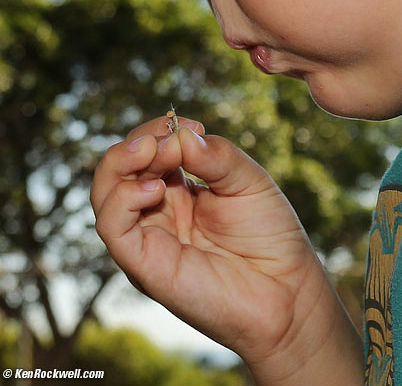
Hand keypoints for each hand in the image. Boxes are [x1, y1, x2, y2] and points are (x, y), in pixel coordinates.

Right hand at [91, 116, 362, 384]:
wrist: (285, 288)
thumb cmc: (270, 235)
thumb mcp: (249, 181)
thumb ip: (216, 156)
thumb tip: (181, 134)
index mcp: (182, 189)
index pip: (149, 150)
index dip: (161, 130)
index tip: (192, 123)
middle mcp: (159, 212)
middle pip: (121, 168)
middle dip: (138, 141)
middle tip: (165, 135)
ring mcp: (150, 237)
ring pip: (105, 195)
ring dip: (120, 163)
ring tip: (153, 151)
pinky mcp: (145, 264)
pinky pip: (113, 228)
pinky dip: (122, 200)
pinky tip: (155, 188)